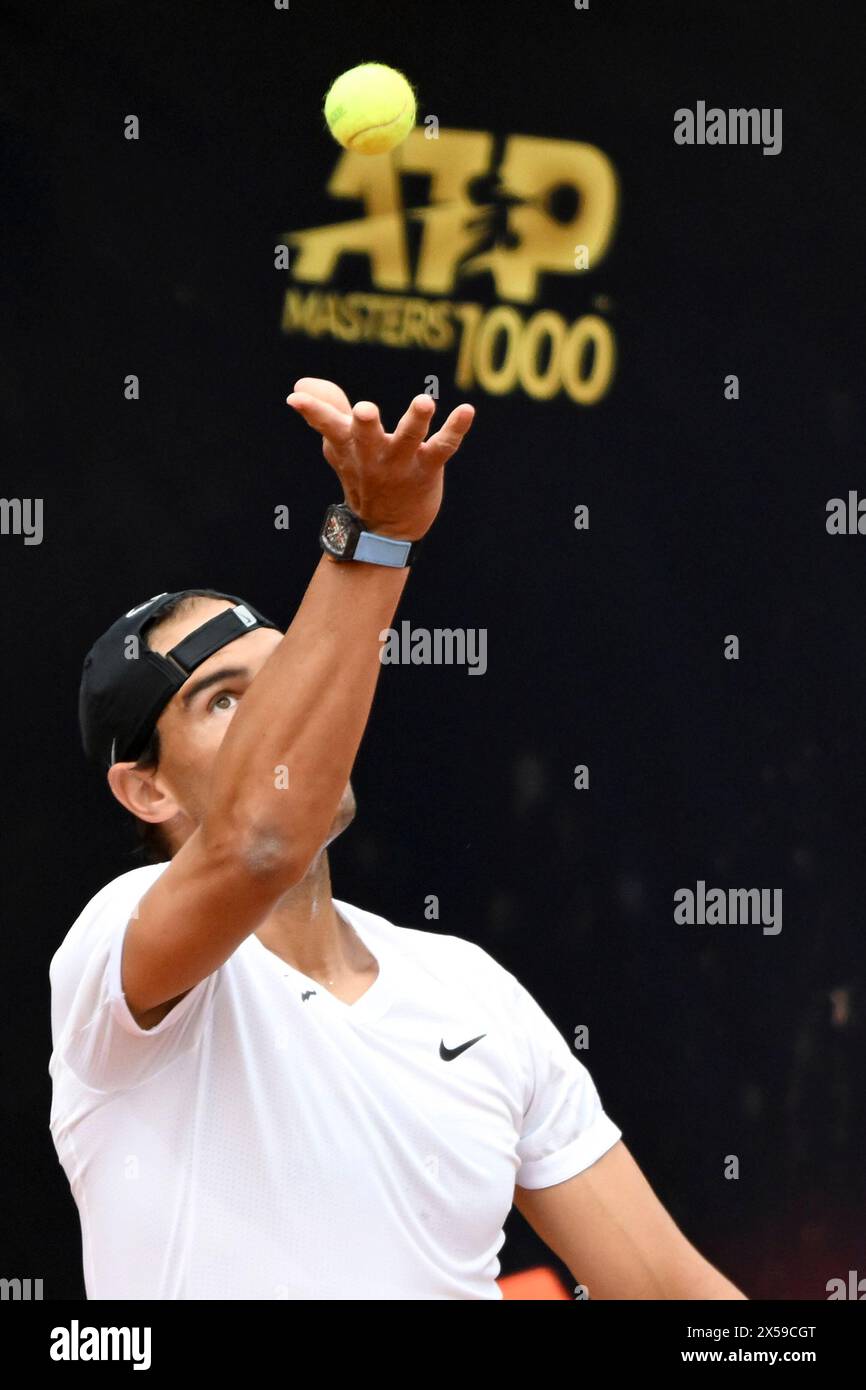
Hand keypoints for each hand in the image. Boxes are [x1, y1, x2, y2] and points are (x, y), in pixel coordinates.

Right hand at [286, 377, 474, 539]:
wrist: (385, 529)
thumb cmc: (360, 475)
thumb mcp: (338, 445)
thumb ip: (326, 409)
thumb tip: (301, 385)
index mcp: (349, 445)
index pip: (328, 425)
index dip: (313, 411)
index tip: (295, 399)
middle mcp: (373, 454)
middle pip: (366, 436)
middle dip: (365, 424)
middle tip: (363, 409)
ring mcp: (401, 462)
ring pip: (408, 438)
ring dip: (416, 420)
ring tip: (424, 401)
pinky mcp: (427, 467)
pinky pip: (443, 446)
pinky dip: (456, 428)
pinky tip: (467, 410)